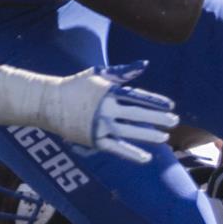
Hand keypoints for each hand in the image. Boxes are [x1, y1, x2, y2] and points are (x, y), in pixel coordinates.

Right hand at [53, 62, 179, 163]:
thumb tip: (144, 65)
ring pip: (128, 132)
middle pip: (136, 115)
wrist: (49, 103)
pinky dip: (131, 154)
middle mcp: (105, 109)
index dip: (155, 101)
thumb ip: (122, 72)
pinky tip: (146, 158)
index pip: (137, 97)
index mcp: (108, 91)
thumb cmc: (76, 85)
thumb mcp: (98, 74)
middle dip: (157, 118)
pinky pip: (116, 149)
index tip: (171, 105)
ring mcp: (99, 126)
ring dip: (148, 135)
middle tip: (174, 121)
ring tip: (164, 138)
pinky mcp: (93, 140)